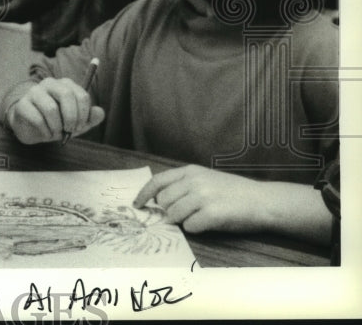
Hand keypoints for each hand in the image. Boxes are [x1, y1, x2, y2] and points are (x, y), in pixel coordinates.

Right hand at [3, 77, 104, 144]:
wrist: (33, 130)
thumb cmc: (58, 123)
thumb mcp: (76, 123)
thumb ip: (90, 118)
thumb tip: (100, 112)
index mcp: (65, 85)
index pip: (81, 94)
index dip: (84, 114)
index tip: (81, 126)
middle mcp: (50, 83)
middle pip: (66, 94)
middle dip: (71, 117)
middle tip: (71, 130)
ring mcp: (34, 92)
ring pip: (51, 108)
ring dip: (57, 127)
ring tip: (56, 133)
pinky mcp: (22, 104)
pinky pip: (37, 119)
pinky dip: (45, 131)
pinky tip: (46, 134)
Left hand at [134, 165, 271, 234]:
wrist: (263, 201)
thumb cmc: (234, 192)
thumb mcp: (206, 178)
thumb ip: (184, 185)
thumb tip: (159, 199)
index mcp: (191, 171)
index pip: (158, 181)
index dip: (144, 194)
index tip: (137, 204)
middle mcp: (194, 181)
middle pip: (164, 201)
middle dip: (168, 212)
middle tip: (182, 215)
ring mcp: (203, 197)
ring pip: (174, 215)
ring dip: (182, 221)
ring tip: (199, 218)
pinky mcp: (212, 214)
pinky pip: (190, 227)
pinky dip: (196, 229)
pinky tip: (208, 224)